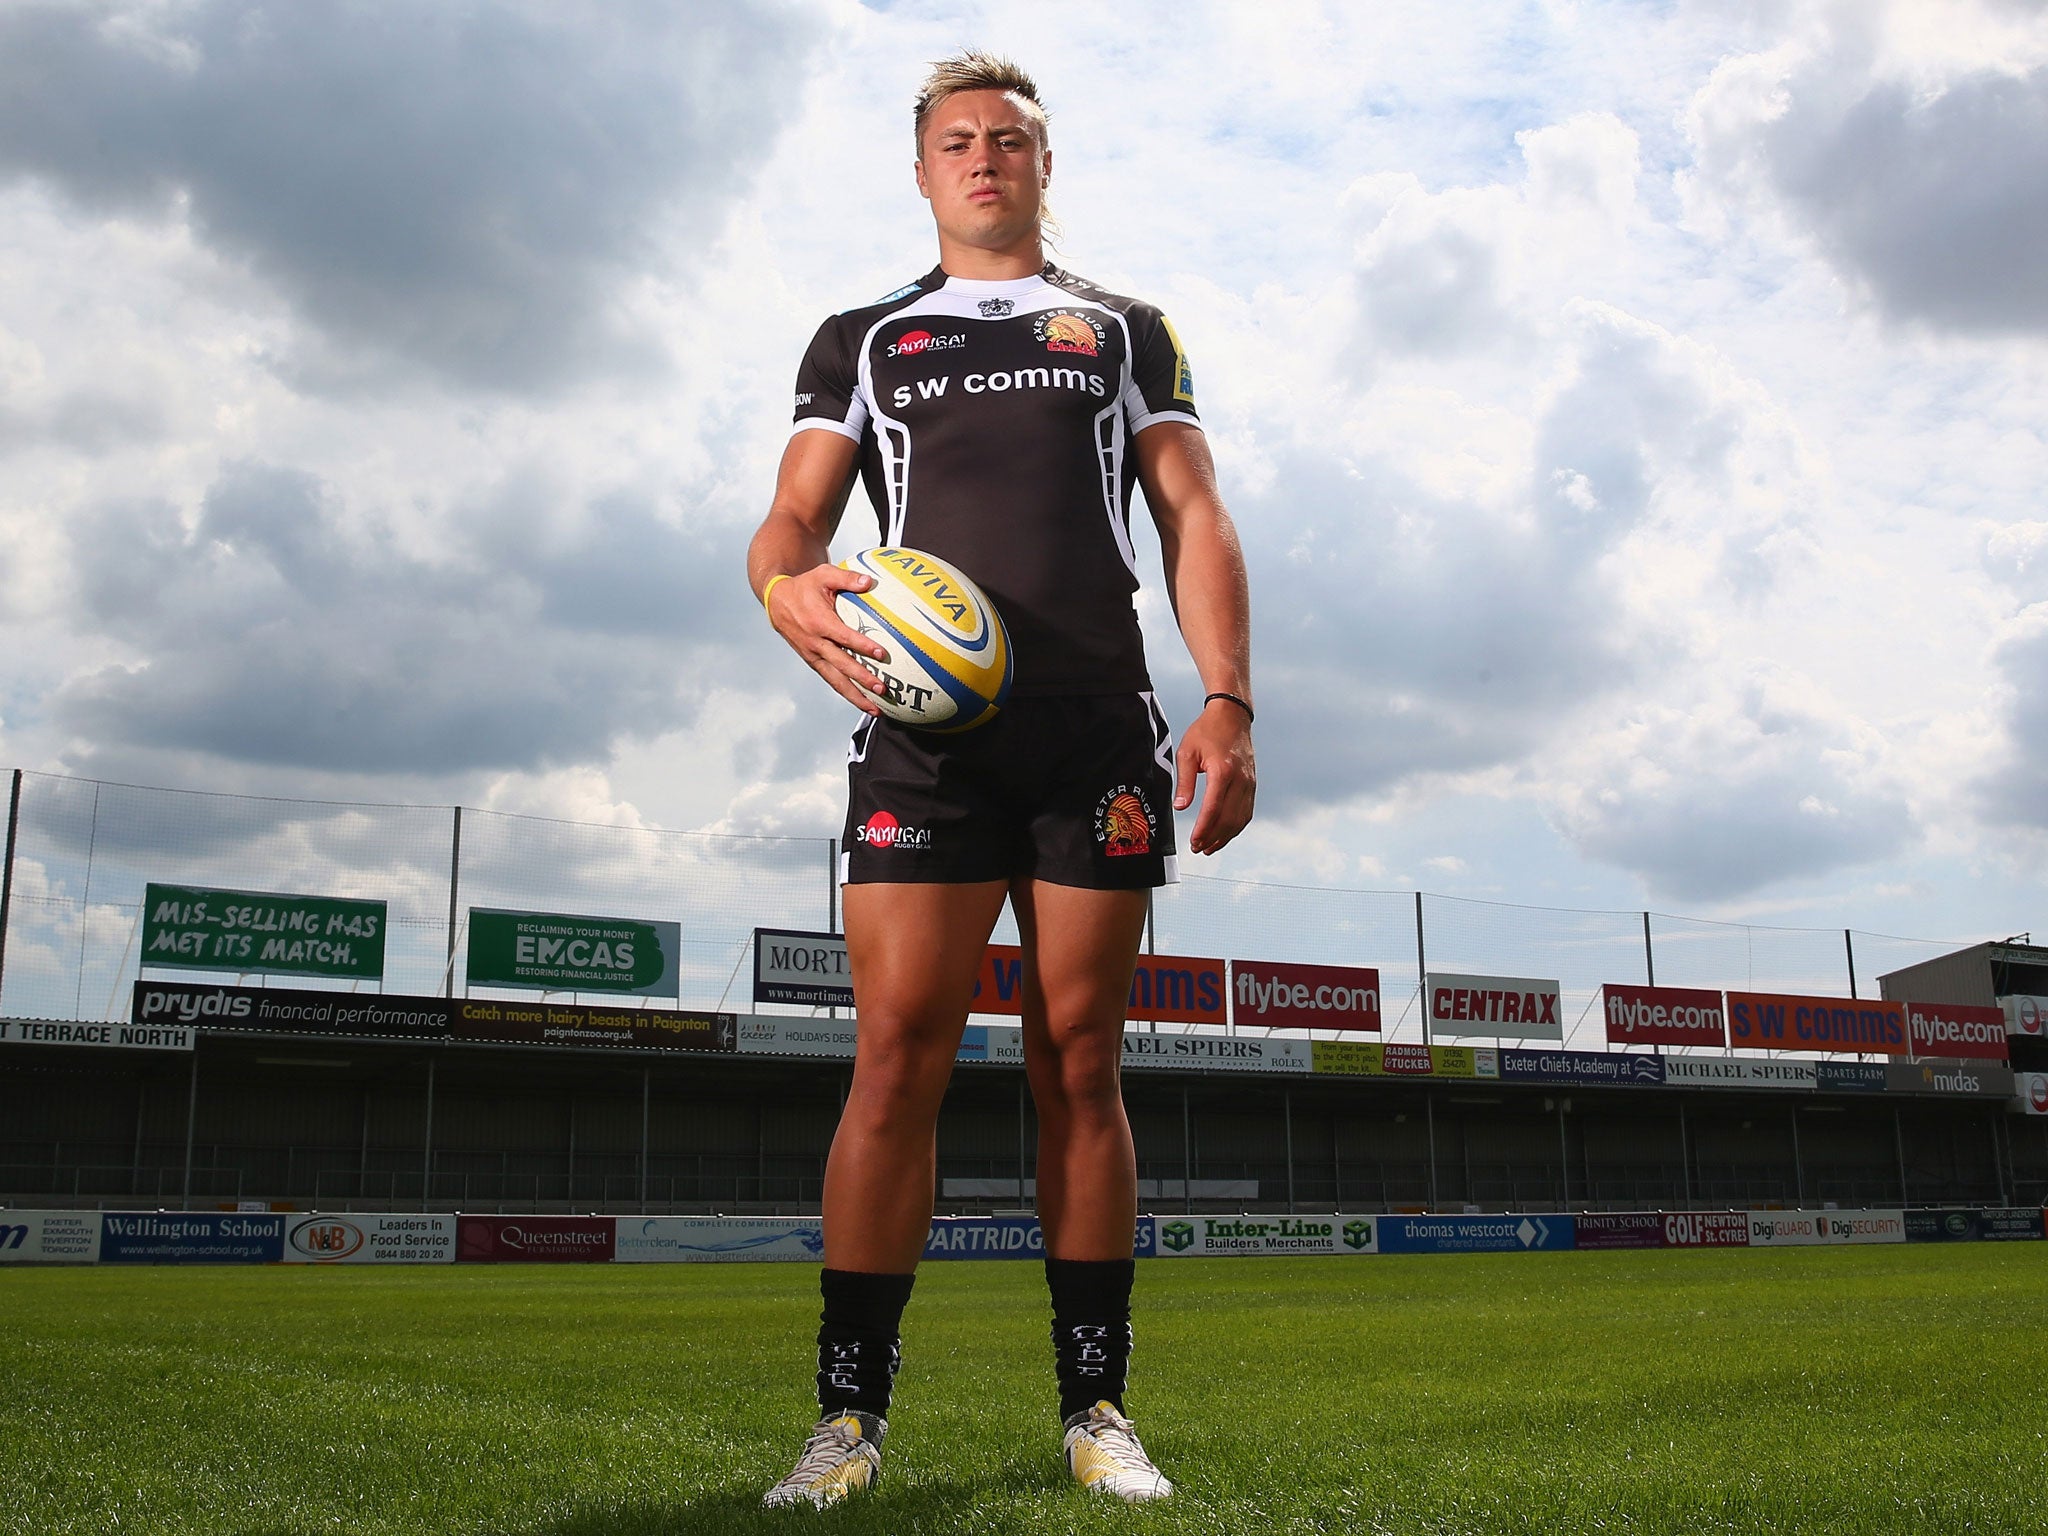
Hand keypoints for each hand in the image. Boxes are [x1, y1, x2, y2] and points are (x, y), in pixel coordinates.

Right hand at [765, 564, 890, 712]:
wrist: (776, 601)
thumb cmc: (804, 586)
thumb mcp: (823, 575)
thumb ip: (846, 578)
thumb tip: (869, 582)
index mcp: (818, 622)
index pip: (843, 637)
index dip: (862, 646)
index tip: (881, 654)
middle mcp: (815, 643)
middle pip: (841, 667)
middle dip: (862, 680)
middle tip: (882, 689)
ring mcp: (812, 656)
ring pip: (835, 681)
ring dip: (855, 696)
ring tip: (875, 709)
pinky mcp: (812, 662)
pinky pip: (831, 680)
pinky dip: (846, 692)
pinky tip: (863, 701)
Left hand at [1175, 698, 1255, 854]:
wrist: (1232, 716)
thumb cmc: (1207, 731)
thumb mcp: (1187, 753)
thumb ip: (1184, 782)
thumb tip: (1180, 807)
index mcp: (1222, 771)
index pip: (1213, 809)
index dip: (1203, 829)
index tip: (1194, 841)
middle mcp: (1240, 779)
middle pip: (1228, 818)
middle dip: (1213, 837)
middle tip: (1198, 848)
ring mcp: (1250, 783)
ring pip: (1240, 818)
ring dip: (1226, 836)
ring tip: (1210, 847)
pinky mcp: (1252, 784)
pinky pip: (1246, 811)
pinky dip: (1236, 826)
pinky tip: (1225, 833)